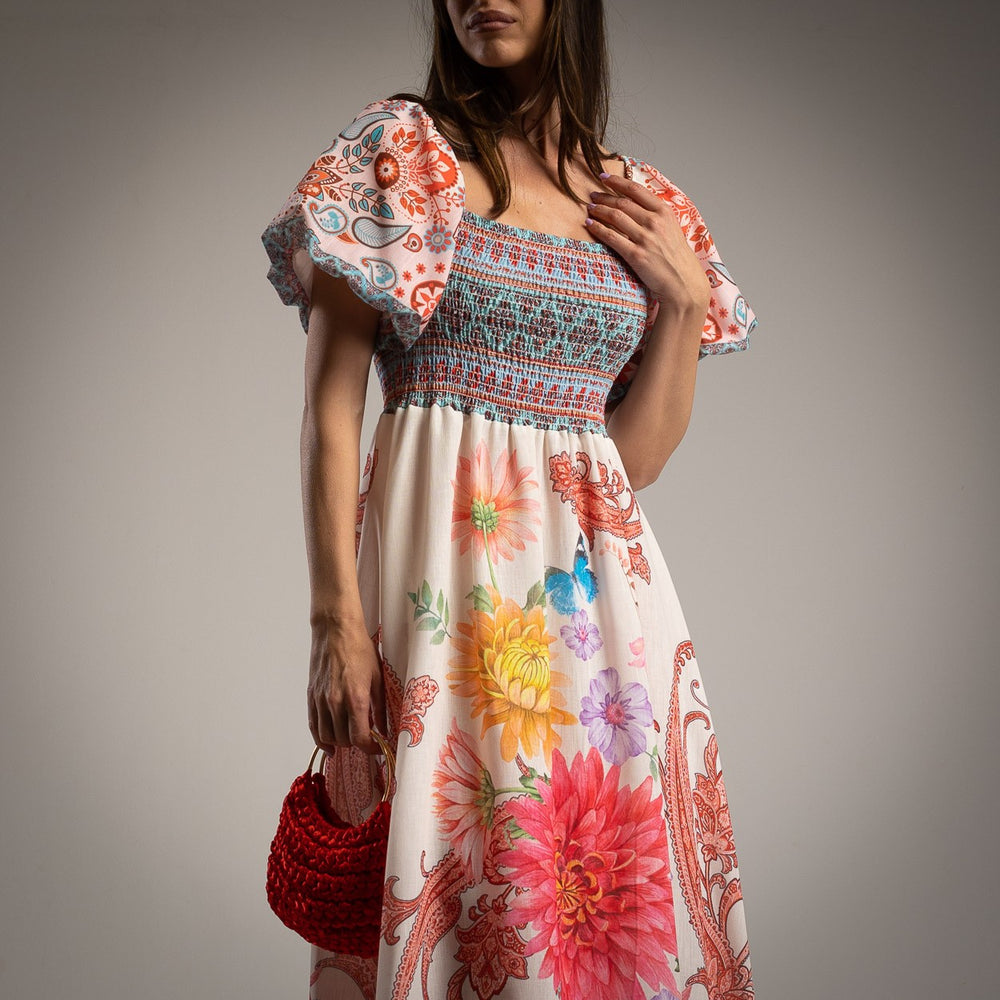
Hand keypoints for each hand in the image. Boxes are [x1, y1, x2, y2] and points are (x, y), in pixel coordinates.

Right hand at [307, 615, 387, 755]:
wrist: (336, 630)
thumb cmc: (359, 648)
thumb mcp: (378, 677)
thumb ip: (380, 706)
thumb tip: (383, 727)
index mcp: (355, 698)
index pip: (360, 738)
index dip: (371, 748)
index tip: (378, 748)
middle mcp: (335, 702)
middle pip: (344, 740)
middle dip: (357, 743)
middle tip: (368, 738)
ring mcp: (320, 700)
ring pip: (327, 737)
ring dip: (340, 742)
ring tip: (351, 739)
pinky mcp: (311, 696)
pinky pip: (313, 726)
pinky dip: (321, 738)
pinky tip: (329, 743)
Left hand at [585, 173, 710, 311]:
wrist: (683, 282)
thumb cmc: (676, 257)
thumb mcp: (672, 228)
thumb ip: (655, 215)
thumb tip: (635, 203)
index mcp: (664, 212)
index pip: (636, 189)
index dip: (617, 181)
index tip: (604, 177)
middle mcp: (654, 222)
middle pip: (622, 202)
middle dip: (604, 196)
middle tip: (592, 195)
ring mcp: (645, 238)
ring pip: (615, 217)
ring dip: (599, 210)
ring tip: (590, 208)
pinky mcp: (636, 255)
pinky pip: (612, 237)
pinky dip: (598, 228)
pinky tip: (590, 224)